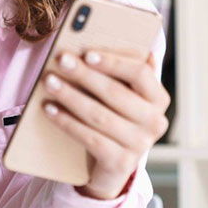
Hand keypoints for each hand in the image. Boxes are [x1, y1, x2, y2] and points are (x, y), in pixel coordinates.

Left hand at [42, 49, 170, 199]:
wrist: (111, 165)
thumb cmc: (113, 117)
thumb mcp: (120, 95)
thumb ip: (119, 72)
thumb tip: (103, 42)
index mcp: (158, 98)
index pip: (140, 74)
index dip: (113, 62)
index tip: (87, 53)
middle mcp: (154, 121)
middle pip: (115, 93)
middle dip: (85, 75)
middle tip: (61, 61)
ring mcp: (139, 144)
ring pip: (99, 115)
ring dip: (70, 96)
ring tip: (50, 82)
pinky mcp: (121, 163)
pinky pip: (90, 138)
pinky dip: (67, 121)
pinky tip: (49, 109)